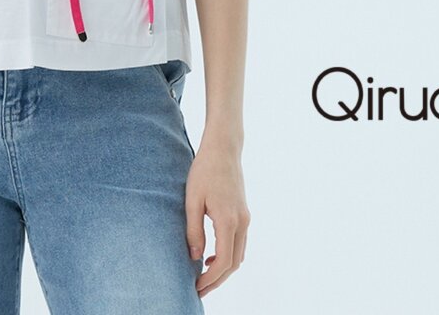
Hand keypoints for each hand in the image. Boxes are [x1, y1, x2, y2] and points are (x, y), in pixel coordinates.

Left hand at [185, 143, 249, 299]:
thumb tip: (196, 258)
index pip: (224, 261)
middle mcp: (242, 222)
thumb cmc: (204, 170)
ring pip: (239, 254)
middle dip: (217, 280)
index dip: (211, 279)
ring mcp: (246, 218)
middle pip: (234, 263)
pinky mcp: (244, 213)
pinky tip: (211, 256)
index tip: (196, 287)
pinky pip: (239, 243)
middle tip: (198, 289)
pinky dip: (228, 255)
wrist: (223, 148)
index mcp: (229, 220)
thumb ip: (194, 230)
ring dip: (224, 269)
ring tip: (202, 276)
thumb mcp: (193, 199)